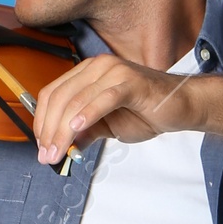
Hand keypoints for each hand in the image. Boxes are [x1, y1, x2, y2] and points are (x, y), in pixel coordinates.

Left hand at [30, 52, 197, 165]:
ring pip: (78, 101)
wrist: (181, 107)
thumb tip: (65, 147)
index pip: (53, 94)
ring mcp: (115, 72)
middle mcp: (98, 67)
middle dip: (49, 131)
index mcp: (88, 73)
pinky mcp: (131, 83)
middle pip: (61, 98)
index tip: (41, 148)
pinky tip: (77, 130)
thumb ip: (85, 132)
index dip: (41, 122)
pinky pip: (104, 99)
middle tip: (47, 156)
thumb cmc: (146, 111)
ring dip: (63, 131)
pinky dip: (88, 114)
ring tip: (58, 153)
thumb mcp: (107, 126)